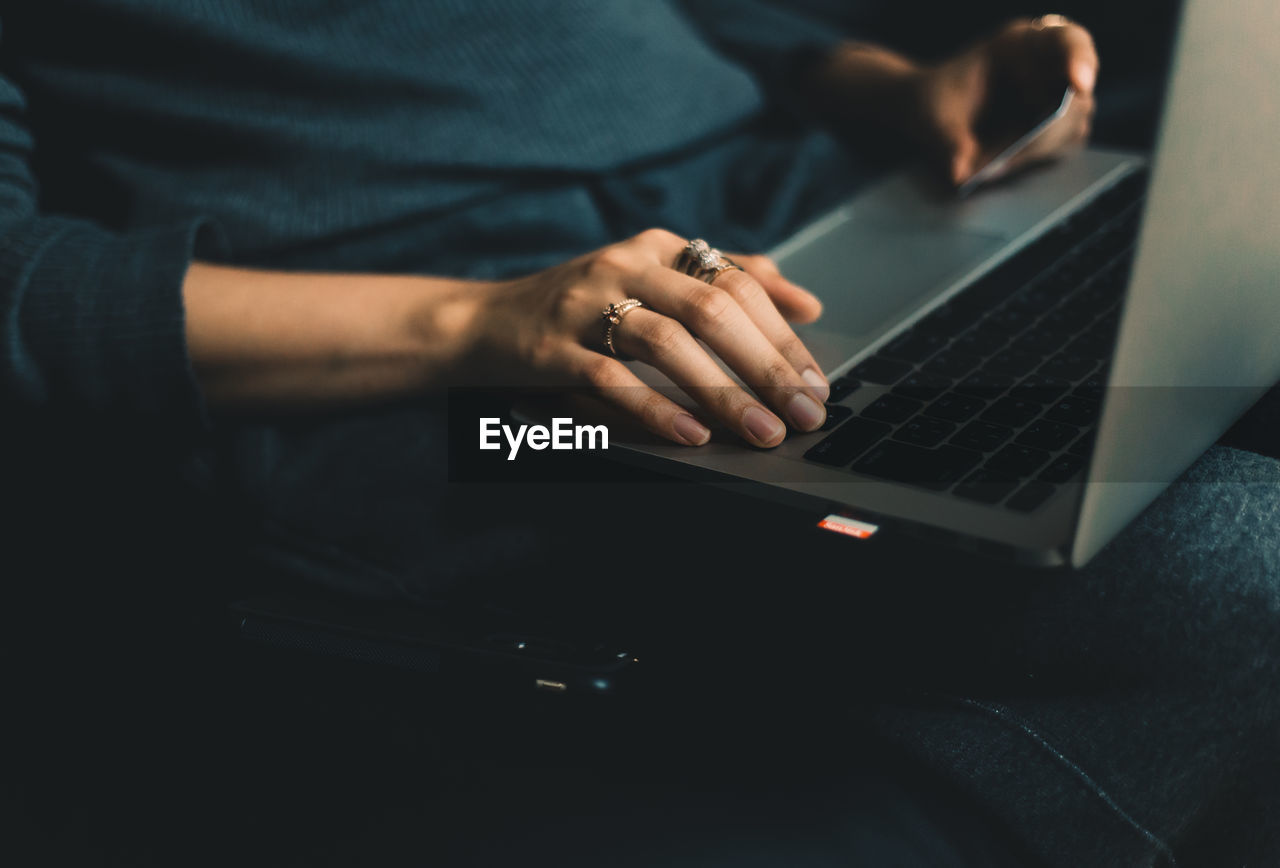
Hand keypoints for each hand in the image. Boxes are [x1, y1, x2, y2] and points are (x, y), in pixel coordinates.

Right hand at [470, 229, 828, 447]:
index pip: (737, 285)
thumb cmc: (581, 311)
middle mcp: (623, 265)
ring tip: (759, 431)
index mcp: (656, 249)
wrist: (482, 325)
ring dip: (722, 392)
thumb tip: (806, 301)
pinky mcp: (552, 350)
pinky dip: (655, 409)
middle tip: (803, 413)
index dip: (784, 336)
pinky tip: (691, 435)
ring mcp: (584, 305)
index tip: (816, 383)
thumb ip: (726, 282)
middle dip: (766, 367)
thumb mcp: (652, 283)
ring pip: (667, 342)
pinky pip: (611, 379)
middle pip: (711, 310)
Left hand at [915, 16, 1099, 184]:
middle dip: (1050, 128)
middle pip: (1075, 97)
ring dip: (1041, 148)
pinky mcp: (1053, 130)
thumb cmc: (936, 98)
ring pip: (1073, 126)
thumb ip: (948, 141)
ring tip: (996, 165)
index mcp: (1022, 45)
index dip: (1079, 61)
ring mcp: (1054, 100)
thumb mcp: (933, 115)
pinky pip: (1059, 147)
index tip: (1079, 84)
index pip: (1068, 42)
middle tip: (1012, 155)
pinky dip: (1035, 159)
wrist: (929, 110)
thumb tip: (961, 172)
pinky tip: (1001, 166)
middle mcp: (1047, 69)